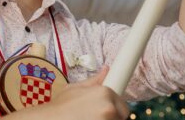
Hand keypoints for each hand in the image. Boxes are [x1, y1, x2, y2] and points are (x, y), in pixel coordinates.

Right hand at [6, 66, 128, 119]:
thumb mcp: (75, 89)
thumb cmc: (60, 107)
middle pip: (121, 117)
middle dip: (111, 117)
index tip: (107, 111)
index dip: (115, 110)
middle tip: (92, 117)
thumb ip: (94, 81)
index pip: (123, 106)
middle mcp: (109, 107)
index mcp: (105, 92)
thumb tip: (106, 69)